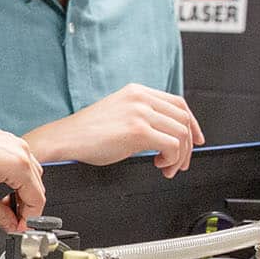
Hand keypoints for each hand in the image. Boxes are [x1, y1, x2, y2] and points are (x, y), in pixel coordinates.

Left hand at [0, 113, 45, 230]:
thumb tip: (10, 225)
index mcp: (18, 164)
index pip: (37, 199)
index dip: (30, 219)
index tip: (20, 228)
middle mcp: (20, 150)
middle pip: (36, 186)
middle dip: (25, 207)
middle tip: (11, 221)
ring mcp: (13, 141)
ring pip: (29, 174)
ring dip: (21, 192)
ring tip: (3, 206)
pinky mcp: (4, 138)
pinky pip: (19, 162)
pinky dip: (15, 177)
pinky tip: (0, 187)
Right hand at [25, 84, 205, 176]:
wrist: (64, 139)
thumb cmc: (86, 133)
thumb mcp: (118, 115)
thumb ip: (141, 117)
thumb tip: (165, 135)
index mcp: (137, 91)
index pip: (178, 104)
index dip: (192, 124)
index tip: (195, 140)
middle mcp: (141, 98)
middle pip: (184, 119)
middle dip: (187, 145)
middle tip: (178, 162)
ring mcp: (139, 112)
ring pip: (181, 133)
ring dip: (179, 156)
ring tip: (166, 167)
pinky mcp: (137, 130)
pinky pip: (172, 145)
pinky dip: (171, 159)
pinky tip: (159, 165)